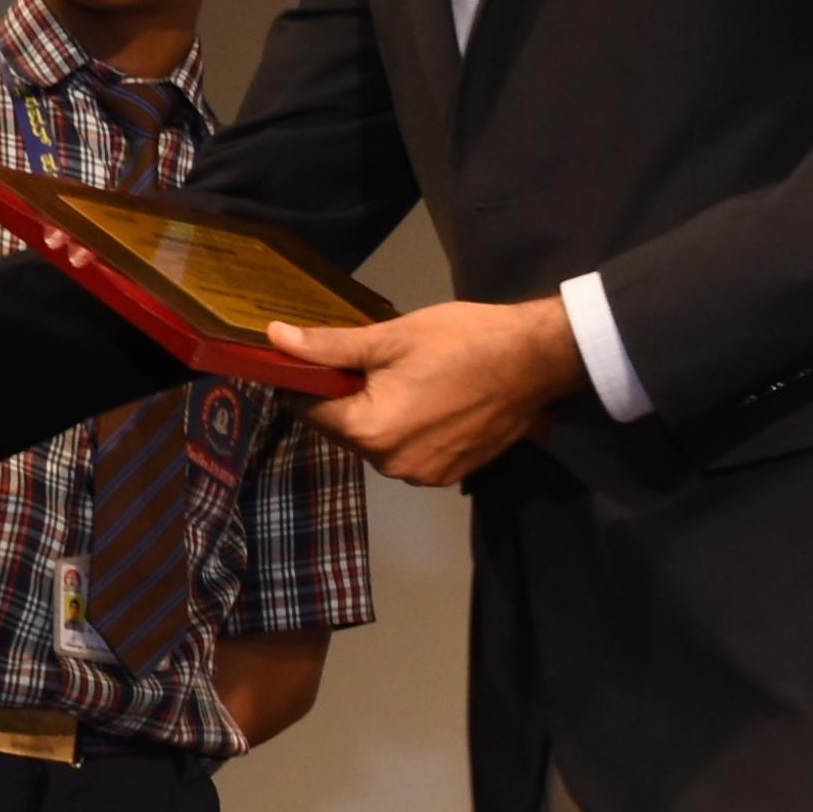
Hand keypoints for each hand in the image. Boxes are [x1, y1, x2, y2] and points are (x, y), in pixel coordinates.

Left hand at [269, 294, 586, 486]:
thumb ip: (329, 346)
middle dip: (343, 398)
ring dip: (376, 415)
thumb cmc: (463, 341)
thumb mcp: (390, 336)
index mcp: (371, 431)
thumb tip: (276, 338)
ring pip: (375, 442)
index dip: (302, 383)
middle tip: (364, 360)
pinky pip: (408, 453)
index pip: (309, 411)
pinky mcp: (449, 475)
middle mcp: (392, 465)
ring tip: (402, 377)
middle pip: (342, 430)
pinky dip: (406, 430)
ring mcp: (424, 475)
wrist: (536, 360)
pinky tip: (427, 399)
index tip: (310, 360)